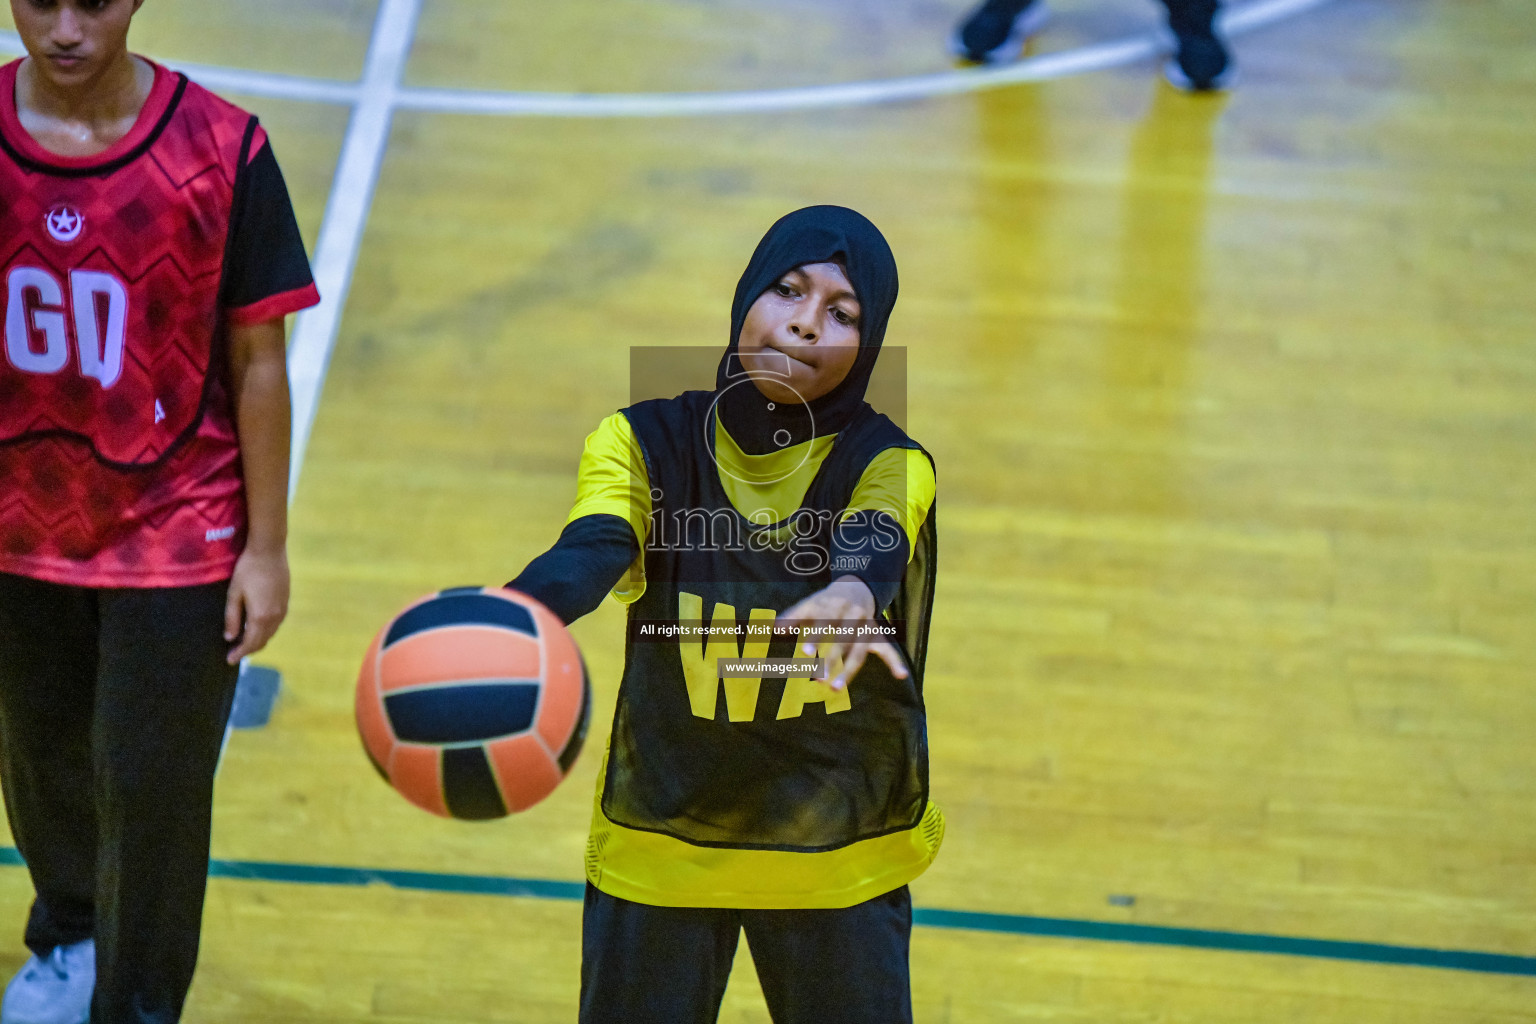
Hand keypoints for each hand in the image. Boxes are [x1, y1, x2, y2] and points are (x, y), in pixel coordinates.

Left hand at [224, 547, 289, 664]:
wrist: (270, 550)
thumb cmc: (248, 570)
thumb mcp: (234, 593)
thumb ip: (232, 617)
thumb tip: (229, 637)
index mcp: (260, 616)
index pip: (250, 643)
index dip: (239, 653)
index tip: (229, 660)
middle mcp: (275, 617)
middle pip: (262, 641)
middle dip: (248, 649)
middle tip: (234, 653)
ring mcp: (282, 610)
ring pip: (270, 634)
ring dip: (257, 640)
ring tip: (243, 641)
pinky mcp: (286, 602)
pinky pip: (275, 624)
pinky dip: (265, 631)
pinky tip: (256, 627)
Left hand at [776, 576, 907, 690]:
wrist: (858, 587)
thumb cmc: (826, 602)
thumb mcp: (809, 604)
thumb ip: (792, 617)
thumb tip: (771, 628)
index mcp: (833, 607)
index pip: (824, 623)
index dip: (816, 638)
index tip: (805, 653)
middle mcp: (852, 617)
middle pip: (841, 642)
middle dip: (830, 661)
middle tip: (817, 680)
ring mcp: (866, 627)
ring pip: (859, 652)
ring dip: (849, 671)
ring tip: (836, 689)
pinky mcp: (877, 635)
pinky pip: (889, 649)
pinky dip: (895, 662)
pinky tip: (901, 675)